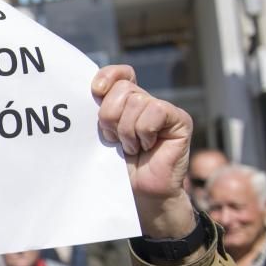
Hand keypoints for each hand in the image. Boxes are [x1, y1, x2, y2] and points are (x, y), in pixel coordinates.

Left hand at [92, 66, 195, 238]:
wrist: (137, 192)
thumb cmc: (115, 165)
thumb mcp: (100, 134)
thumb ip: (97, 111)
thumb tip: (86, 88)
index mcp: (124, 101)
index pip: (119, 73)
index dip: (107, 77)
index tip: (95, 93)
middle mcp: (145, 101)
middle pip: (122, 88)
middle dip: (110, 117)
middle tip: (115, 139)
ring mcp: (163, 109)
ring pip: (136, 101)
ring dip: (127, 131)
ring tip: (131, 147)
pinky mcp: (179, 119)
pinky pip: (155, 111)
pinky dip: (144, 132)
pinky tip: (147, 146)